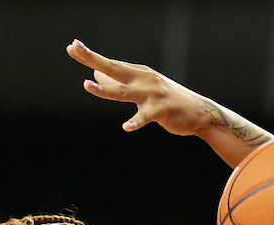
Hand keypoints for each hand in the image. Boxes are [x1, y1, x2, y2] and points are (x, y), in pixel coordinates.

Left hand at [67, 39, 208, 133]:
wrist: (200, 112)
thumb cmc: (169, 102)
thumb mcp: (144, 89)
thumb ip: (120, 83)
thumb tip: (96, 75)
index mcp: (139, 73)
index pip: (111, 63)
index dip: (91, 56)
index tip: (72, 47)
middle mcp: (144, 79)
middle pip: (114, 68)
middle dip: (93, 59)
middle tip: (74, 49)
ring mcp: (153, 94)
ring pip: (124, 92)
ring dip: (105, 89)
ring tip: (87, 85)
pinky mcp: (161, 111)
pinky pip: (145, 117)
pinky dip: (135, 122)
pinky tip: (126, 127)